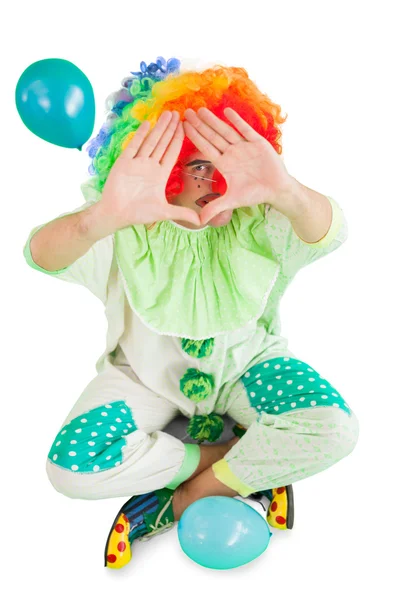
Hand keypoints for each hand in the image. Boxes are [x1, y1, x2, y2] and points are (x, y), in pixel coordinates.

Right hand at [94, 111, 200, 230]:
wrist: (116, 215)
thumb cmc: (138, 214)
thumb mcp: (164, 212)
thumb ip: (182, 213)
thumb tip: (201, 222)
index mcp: (160, 174)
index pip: (172, 153)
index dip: (178, 139)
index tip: (185, 126)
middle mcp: (150, 165)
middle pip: (163, 143)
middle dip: (170, 129)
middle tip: (178, 113)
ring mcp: (137, 163)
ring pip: (151, 141)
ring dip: (159, 128)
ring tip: (167, 114)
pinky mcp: (124, 162)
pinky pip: (134, 146)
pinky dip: (141, 135)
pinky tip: (148, 123)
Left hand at [183, 107, 295, 224]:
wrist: (277, 190)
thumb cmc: (255, 194)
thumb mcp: (232, 201)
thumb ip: (215, 207)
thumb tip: (199, 222)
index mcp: (224, 164)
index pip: (206, 148)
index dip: (195, 138)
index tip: (183, 127)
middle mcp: (232, 153)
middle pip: (212, 136)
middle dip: (200, 125)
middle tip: (186, 113)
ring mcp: (244, 146)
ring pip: (226, 131)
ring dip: (214, 121)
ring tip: (201, 110)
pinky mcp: (257, 142)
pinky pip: (245, 130)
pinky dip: (237, 121)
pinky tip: (226, 111)